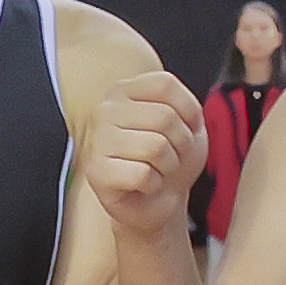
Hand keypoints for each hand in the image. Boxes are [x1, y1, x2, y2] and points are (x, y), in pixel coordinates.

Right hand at [77, 66, 203, 238]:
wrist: (160, 200)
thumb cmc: (171, 157)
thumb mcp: (188, 123)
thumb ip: (185, 106)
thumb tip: (183, 112)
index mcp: (124, 90)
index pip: (164, 84)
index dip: (189, 110)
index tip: (188, 127)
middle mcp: (105, 110)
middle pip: (164, 117)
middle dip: (182, 144)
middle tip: (172, 155)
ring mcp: (97, 140)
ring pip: (156, 147)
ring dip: (169, 165)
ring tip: (158, 169)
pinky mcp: (96, 171)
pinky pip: (143, 174)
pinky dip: (154, 184)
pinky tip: (145, 184)